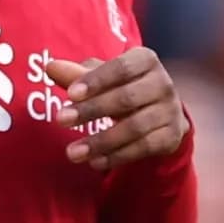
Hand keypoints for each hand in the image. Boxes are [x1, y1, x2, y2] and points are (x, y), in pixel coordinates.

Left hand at [45, 47, 189, 169]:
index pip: (121, 67)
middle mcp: (163, 83)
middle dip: (92, 110)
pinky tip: (95, 162)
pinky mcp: (173, 136)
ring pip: (135, 127)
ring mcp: (171, 111)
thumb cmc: (120, 85)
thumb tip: (50, 67)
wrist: (158, 110)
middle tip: (61, 120)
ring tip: (72, 152)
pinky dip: (118, 156)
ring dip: (101, 141)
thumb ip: (76, 74)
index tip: (70, 94)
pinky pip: (144, 148)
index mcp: (145, 60)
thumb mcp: (100, 77)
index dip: (96, 80)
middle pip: (126, 98)